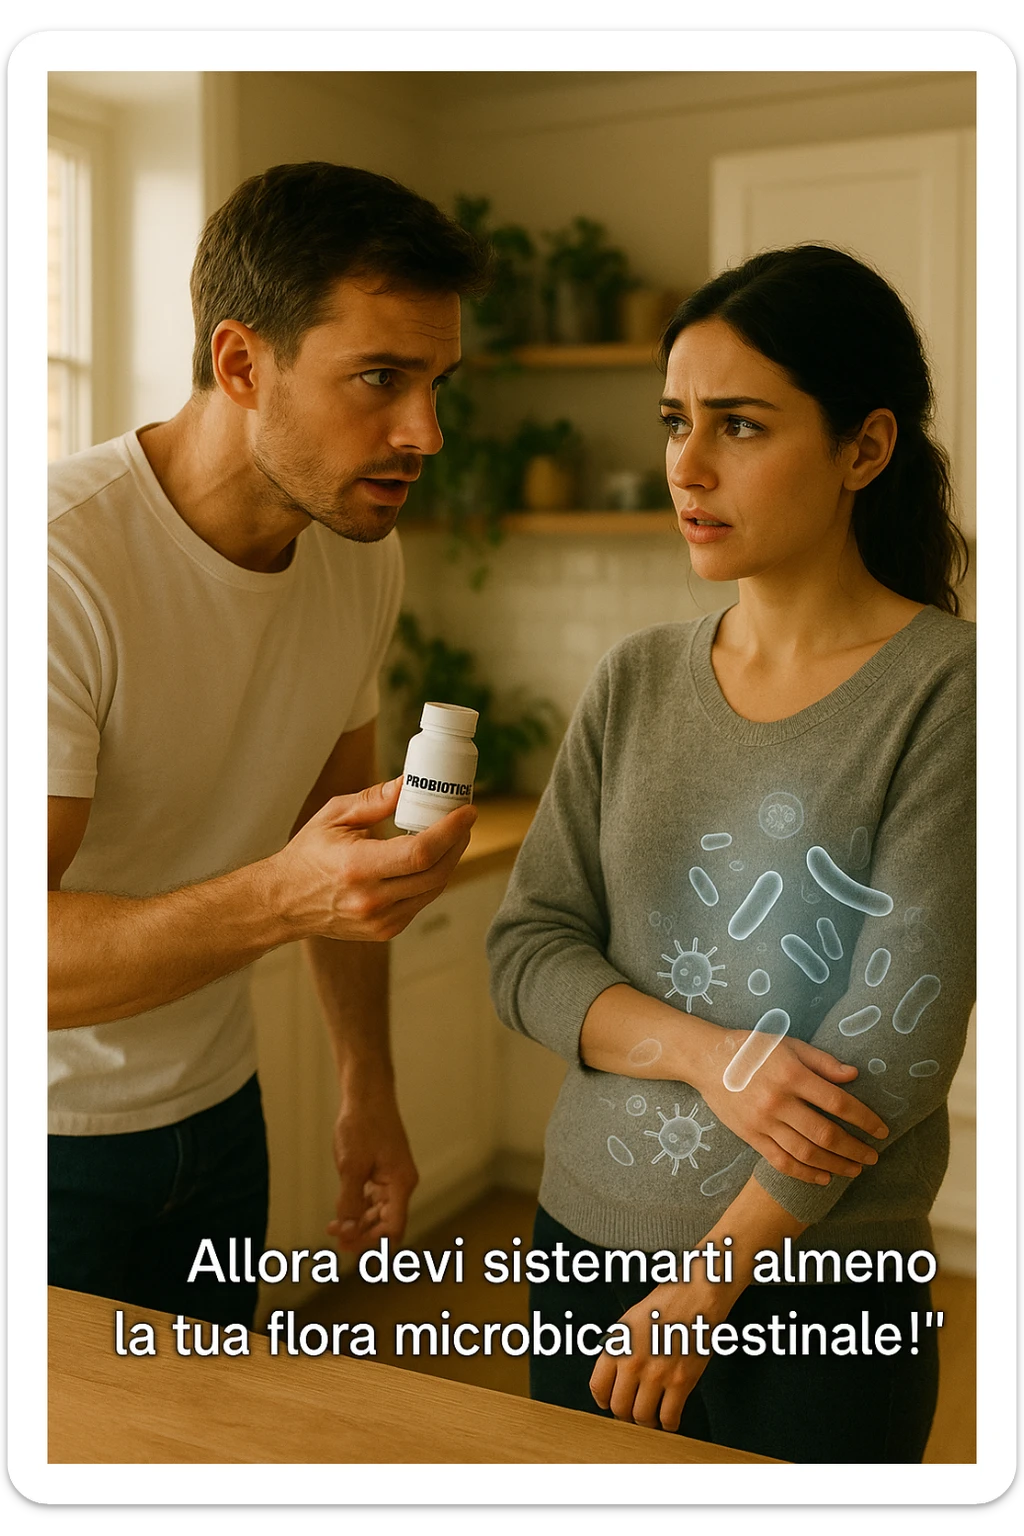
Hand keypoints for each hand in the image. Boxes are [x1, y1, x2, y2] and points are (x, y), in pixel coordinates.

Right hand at [264, 777, 474, 943]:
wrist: (284, 902)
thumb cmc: (307, 854)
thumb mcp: (334, 816)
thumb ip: (374, 800)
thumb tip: (409, 783)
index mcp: (356, 867)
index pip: (419, 852)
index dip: (450, 831)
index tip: (467, 811)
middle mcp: (371, 899)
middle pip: (436, 873)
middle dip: (458, 843)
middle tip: (465, 820)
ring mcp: (380, 921)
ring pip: (434, 889)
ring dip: (450, 861)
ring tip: (453, 836)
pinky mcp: (385, 931)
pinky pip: (421, 902)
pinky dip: (432, 879)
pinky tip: (431, 859)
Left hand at [326, 1079, 417, 1250]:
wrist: (366, 1094)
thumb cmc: (362, 1124)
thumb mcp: (351, 1165)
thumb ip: (349, 1200)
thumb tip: (346, 1229)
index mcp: (401, 1183)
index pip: (394, 1227)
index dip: (374, 1243)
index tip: (349, 1247)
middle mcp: (401, 1184)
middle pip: (387, 1223)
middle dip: (364, 1235)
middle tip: (337, 1243)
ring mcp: (392, 1177)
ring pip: (379, 1212)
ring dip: (358, 1223)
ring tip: (333, 1229)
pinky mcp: (382, 1170)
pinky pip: (373, 1198)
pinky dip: (358, 1208)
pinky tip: (341, 1214)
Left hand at [590, 1282, 717, 1433]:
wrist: (695, 1298)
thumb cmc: (663, 1306)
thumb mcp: (628, 1323)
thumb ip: (617, 1350)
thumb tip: (612, 1378)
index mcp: (617, 1346)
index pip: (598, 1387)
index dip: (603, 1401)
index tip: (609, 1403)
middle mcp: (633, 1362)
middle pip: (619, 1408)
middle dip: (624, 1415)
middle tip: (632, 1412)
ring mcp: (657, 1374)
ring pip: (642, 1417)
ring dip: (645, 1422)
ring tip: (650, 1416)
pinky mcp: (681, 1382)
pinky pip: (669, 1418)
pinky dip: (668, 1424)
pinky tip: (669, 1418)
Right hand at [698, 1031, 888, 1183]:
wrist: (707, 1060)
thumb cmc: (752, 1049)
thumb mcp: (789, 1045)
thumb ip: (822, 1062)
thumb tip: (854, 1076)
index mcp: (792, 1075)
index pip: (838, 1103)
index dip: (864, 1119)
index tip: (881, 1131)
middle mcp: (778, 1101)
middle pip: (825, 1134)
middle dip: (855, 1149)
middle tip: (873, 1157)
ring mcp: (763, 1122)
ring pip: (806, 1153)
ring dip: (835, 1165)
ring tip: (854, 1169)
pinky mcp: (751, 1136)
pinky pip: (781, 1162)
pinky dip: (805, 1174)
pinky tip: (823, 1177)